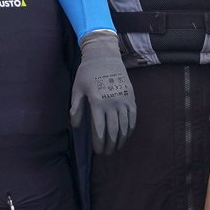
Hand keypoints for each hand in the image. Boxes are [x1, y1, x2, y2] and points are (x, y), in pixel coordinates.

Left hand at [71, 31, 135, 152]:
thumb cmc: (87, 73)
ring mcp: (124, 100)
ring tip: (116, 148)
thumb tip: (76, 126)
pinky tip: (126, 135)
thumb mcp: (77, 89)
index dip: (99, 143)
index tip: (97, 151)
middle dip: (110, 145)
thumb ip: (76, 109)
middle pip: (113, 131)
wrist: (104, 56)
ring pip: (125, 126)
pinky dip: (130, 129)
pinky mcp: (131, 97)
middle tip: (106, 153)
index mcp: (97, 102)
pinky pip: (133, 117)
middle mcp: (112, 103)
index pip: (100, 130)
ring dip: (121, 140)